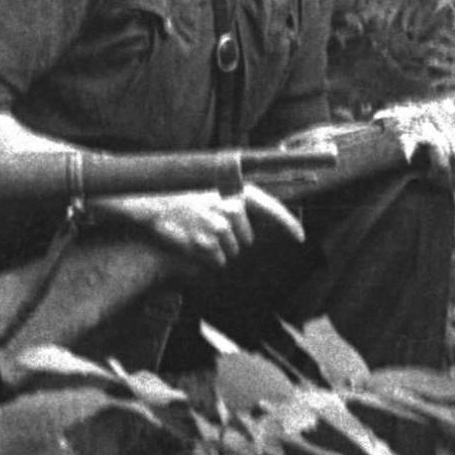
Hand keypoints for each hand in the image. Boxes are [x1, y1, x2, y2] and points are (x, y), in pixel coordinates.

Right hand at [111, 182, 302, 268]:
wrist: (154, 204)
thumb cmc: (185, 199)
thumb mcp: (214, 193)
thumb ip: (238, 204)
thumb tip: (260, 221)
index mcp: (235, 194)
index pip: (271, 207)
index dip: (288, 223)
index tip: (300, 236)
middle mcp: (230, 210)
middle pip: (246, 240)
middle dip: (233, 239)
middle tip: (209, 226)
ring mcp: (218, 228)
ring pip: (231, 252)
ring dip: (218, 248)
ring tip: (199, 232)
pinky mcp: (205, 245)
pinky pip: (217, 261)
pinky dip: (208, 257)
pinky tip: (194, 242)